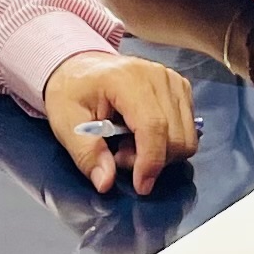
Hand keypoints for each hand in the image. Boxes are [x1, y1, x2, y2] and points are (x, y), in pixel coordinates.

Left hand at [44, 50, 197, 192]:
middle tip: (118, 155)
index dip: (150, 161)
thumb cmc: (72, 92)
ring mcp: (173, 81)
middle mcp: (157, 76)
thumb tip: (106, 183)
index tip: (140, 186)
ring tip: (129, 144)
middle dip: (151, 160)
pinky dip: (168, 143)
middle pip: (175, 136)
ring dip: (160, 153)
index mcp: (126, 79)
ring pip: (186, 137)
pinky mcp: (181, 88)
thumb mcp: (66, 123)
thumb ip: (86, 153)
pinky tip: (141, 135)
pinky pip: (187, 130)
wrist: (82, 67)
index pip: (153, 126)